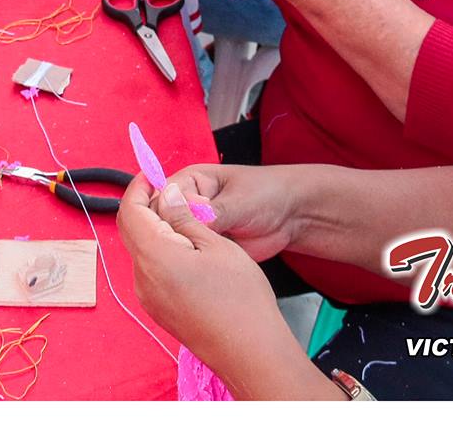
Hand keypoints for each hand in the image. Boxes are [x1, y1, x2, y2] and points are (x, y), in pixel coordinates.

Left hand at [117, 178, 300, 393]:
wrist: (251, 353)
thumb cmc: (242, 299)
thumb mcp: (217, 245)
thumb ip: (185, 217)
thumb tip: (165, 194)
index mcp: (154, 256)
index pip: (129, 210)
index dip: (137, 187)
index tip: (152, 175)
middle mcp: (142, 278)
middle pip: (131, 230)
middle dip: (145, 207)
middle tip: (173, 196)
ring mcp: (148, 298)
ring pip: (141, 251)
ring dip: (155, 231)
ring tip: (188, 224)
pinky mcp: (158, 310)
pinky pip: (150, 271)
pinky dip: (161, 253)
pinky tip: (189, 252)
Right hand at [158, 162, 298, 263]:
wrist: (292, 215)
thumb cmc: (267, 193)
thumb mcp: (239, 201)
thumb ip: (213, 211)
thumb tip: (187, 218)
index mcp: (189, 182)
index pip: (160, 198)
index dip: (162, 216)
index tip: (174, 231)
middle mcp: (187, 204)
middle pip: (163, 222)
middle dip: (173, 237)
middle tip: (191, 249)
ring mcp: (196, 227)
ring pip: (176, 242)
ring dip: (185, 252)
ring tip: (201, 259)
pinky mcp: (206, 247)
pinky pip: (193, 257)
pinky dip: (196, 264)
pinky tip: (204, 269)